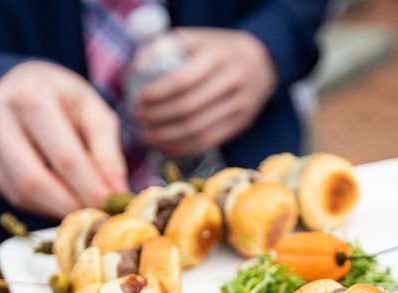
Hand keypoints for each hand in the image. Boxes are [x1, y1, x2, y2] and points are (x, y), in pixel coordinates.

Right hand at [0, 61, 128, 218]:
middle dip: (68, 207)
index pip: (64, 157)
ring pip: (16, 194)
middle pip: (32, 181)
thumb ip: (108, 153)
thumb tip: (117, 195)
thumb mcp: (93, 112)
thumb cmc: (62, 99)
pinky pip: (5, 193)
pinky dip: (33, 203)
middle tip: (94, 219)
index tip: (112, 211)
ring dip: (51, 209)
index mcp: (30, 94)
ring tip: (77, 206)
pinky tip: (50, 192)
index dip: (90, 190)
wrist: (17, 83)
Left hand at [130, 28, 276, 157]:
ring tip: (145, 135)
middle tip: (136, 118)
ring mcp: (239, 105)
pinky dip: (182, 148)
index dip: (156, 94)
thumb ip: (166, 47)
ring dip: (165, 138)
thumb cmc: (218, 50)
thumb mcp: (196, 38)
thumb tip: (136, 69)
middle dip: (156, 118)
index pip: (182, 80)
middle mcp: (232, 81)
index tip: (138, 99)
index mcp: (218, 56)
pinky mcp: (240, 124)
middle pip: (187, 108)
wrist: (262, 62)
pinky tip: (164, 146)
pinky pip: (207, 142)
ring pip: (197, 130)